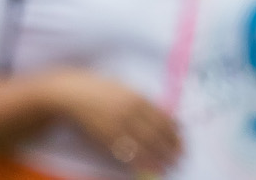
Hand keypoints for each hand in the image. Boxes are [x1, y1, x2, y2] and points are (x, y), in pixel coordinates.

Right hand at [64, 72, 181, 173]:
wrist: (73, 94)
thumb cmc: (100, 89)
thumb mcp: (124, 88)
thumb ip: (143, 101)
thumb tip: (165, 115)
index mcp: (137, 98)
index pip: (163, 118)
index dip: (175, 132)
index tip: (182, 140)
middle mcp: (130, 112)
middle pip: (158, 134)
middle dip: (172, 147)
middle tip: (181, 156)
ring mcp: (119, 126)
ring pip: (146, 146)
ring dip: (161, 158)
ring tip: (170, 165)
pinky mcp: (108, 139)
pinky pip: (129, 153)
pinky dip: (144, 162)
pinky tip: (152, 167)